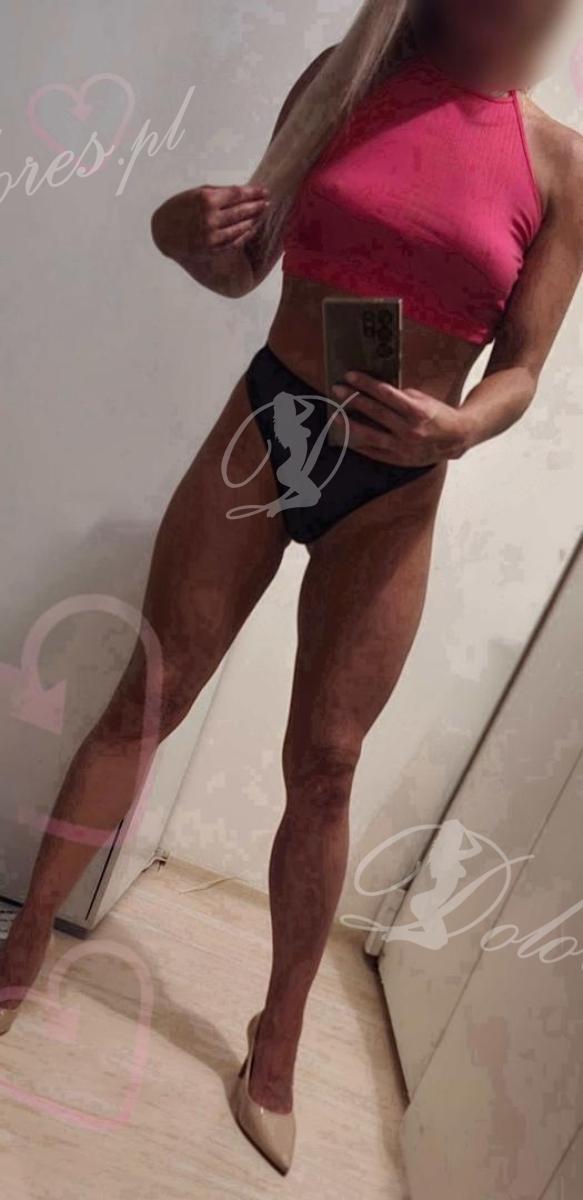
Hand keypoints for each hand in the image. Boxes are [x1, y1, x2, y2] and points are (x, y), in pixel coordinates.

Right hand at [151, 184, 270, 259]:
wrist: (164, 232)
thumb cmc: (181, 208)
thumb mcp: (196, 193)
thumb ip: (219, 192)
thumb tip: (244, 192)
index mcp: (206, 199)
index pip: (237, 194)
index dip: (253, 192)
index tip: (264, 191)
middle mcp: (210, 218)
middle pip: (242, 210)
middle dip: (257, 206)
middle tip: (266, 202)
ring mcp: (212, 235)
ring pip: (241, 227)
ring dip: (254, 220)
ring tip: (261, 213)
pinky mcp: (213, 248)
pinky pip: (235, 241)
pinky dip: (246, 234)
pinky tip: (252, 227)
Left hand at [329, 371, 473, 465]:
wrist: (456, 439)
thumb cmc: (438, 415)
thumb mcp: (423, 400)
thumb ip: (400, 397)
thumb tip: (375, 391)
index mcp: (416, 411)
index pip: (385, 394)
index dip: (365, 384)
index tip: (349, 376)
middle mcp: (408, 429)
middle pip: (374, 412)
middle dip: (353, 399)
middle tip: (336, 390)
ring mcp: (402, 446)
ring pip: (369, 435)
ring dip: (349, 424)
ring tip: (335, 415)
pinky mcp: (398, 459)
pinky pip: (373, 451)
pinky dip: (358, 444)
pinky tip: (345, 436)